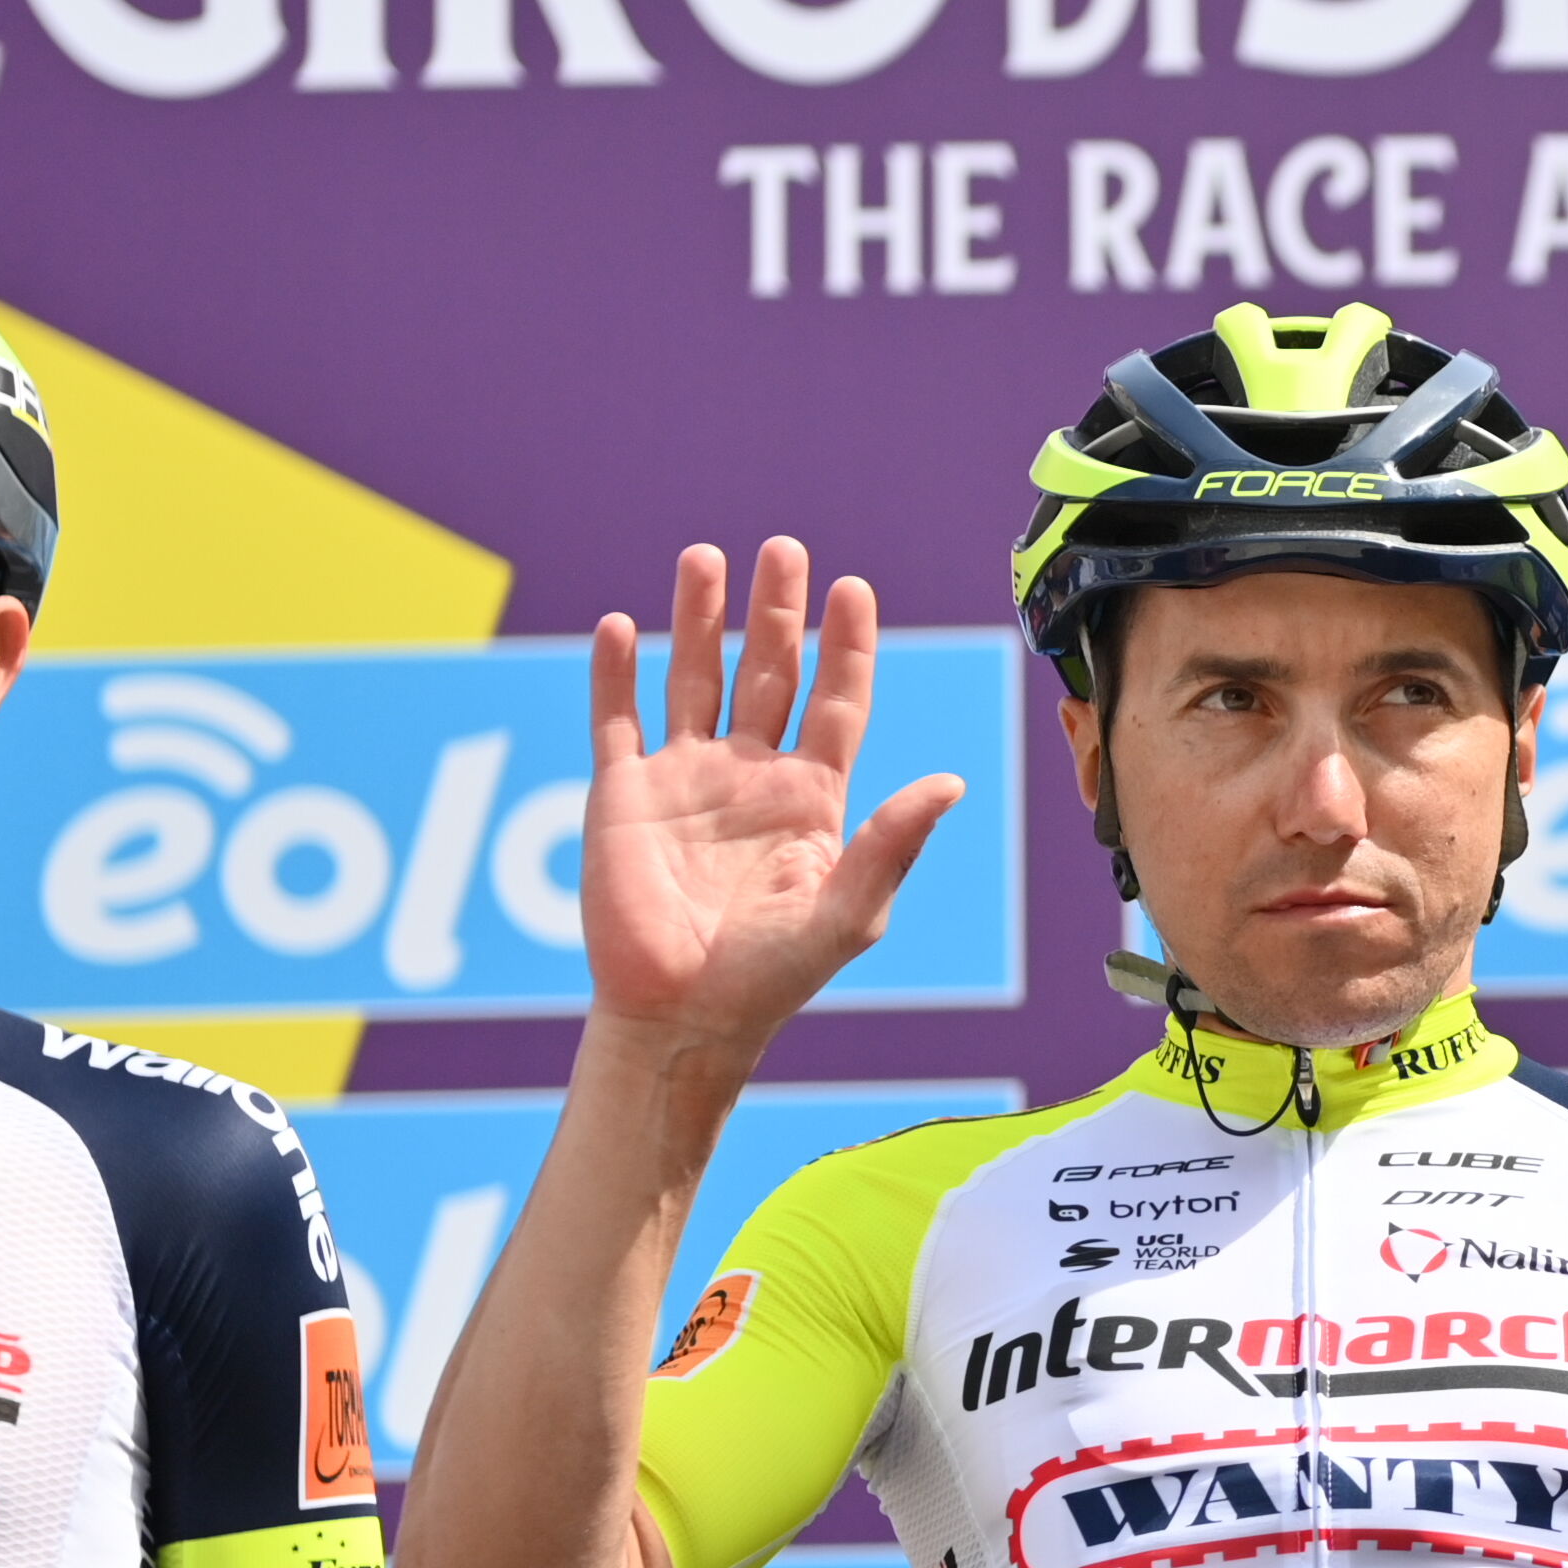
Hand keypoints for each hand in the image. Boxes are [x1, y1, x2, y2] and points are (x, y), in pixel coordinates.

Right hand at [580, 540, 964, 1057]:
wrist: (682, 1017)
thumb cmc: (772, 977)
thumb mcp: (849, 911)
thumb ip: (893, 843)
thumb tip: (950, 781)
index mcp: (812, 798)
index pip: (837, 702)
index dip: (846, 646)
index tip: (852, 589)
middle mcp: (751, 777)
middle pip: (769, 672)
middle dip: (776, 611)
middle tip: (784, 549)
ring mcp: (685, 780)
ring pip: (695, 677)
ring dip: (699, 619)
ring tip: (704, 558)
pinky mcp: (624, 796)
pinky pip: (619, 719)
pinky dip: (617, 673)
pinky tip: (623, 626)